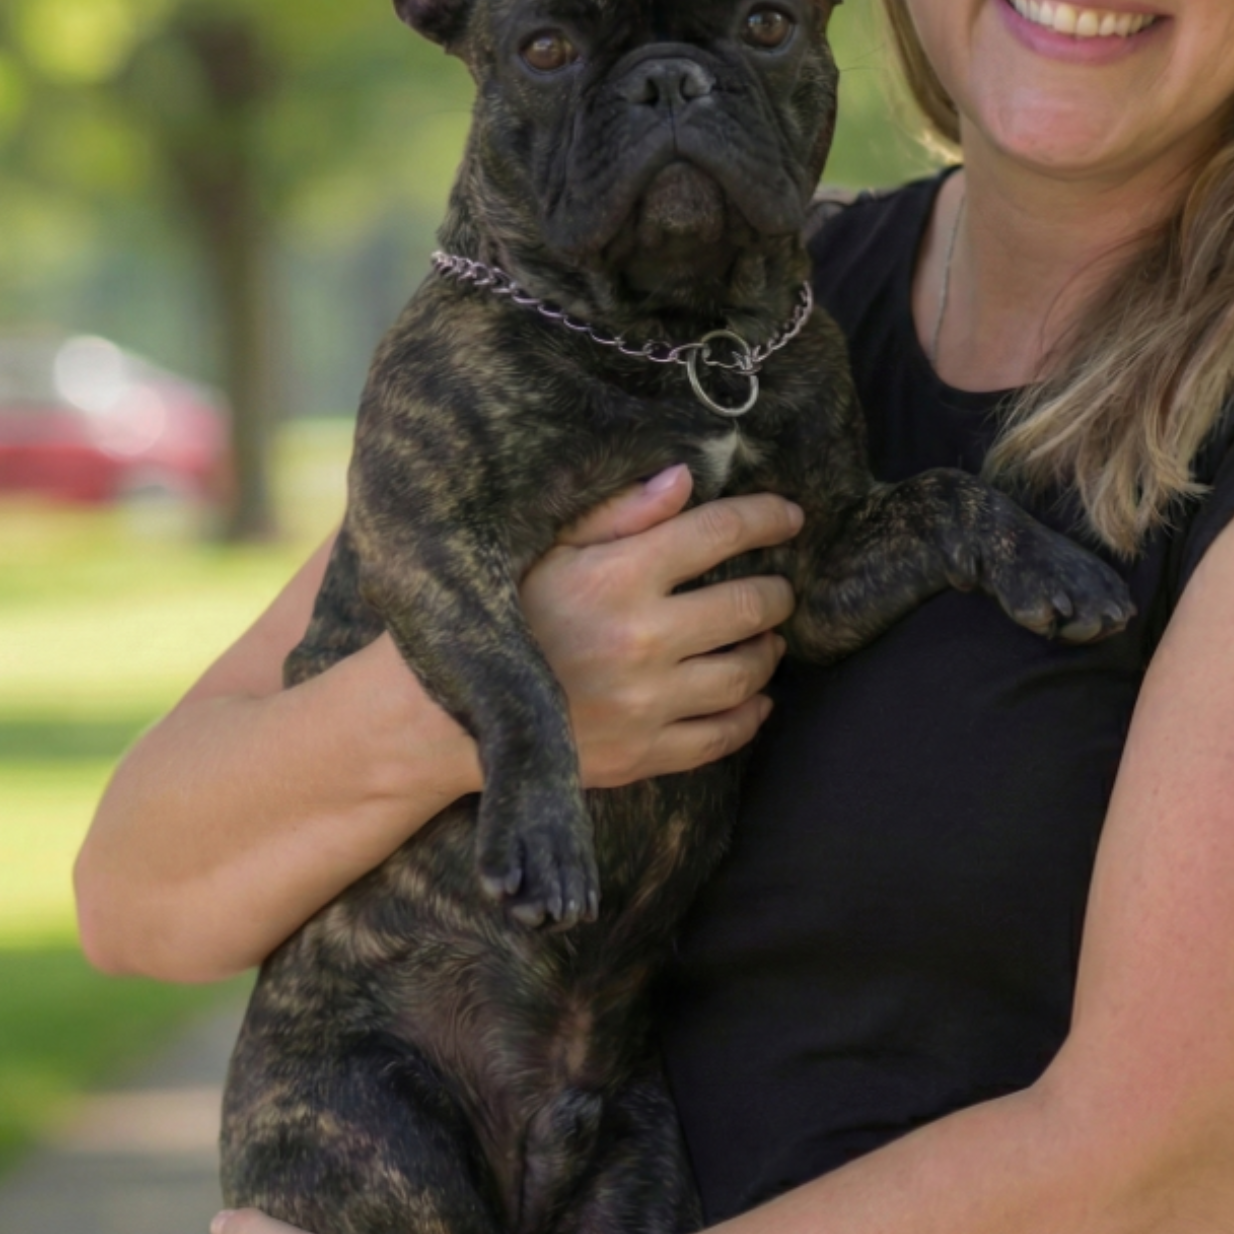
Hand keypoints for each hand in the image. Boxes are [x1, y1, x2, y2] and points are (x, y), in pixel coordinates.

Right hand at [521, 465, 802, 788]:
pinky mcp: (642, 755)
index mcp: (618, 576)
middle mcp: (642, 639)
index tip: (791, 517)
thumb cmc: (496, 616)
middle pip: (747, 607)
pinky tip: (755, 701)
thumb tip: (686, 478)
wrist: (442, 718)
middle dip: (776, 594)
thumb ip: (619, 513)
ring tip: (767, 640)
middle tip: (780, 589)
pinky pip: (720, 737)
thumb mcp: (546, 550)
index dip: (766, 519)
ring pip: (743, 674)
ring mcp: (646, 703)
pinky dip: (750, 716)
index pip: (719, 534)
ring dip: (767, 652)